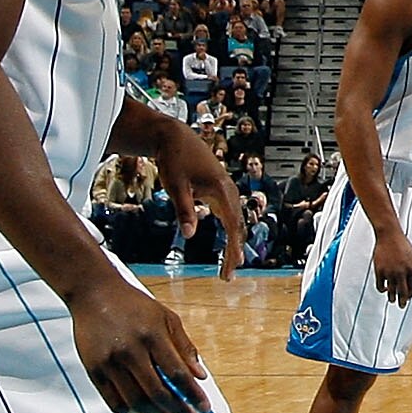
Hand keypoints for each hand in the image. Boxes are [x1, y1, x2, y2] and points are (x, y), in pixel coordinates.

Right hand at [69, 278, 211, 412]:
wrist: (94, 293)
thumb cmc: (134, 305)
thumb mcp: (167, 317)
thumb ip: (184, 347)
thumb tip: (200, 376)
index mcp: (153, 336)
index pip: (178, 374)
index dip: (193, 395)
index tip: (204, 408)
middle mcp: (131, 351)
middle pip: (158, 392)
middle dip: (178, 411)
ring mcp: (110, 363)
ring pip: (136, 401)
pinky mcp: (94, 370)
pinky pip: (112, 401)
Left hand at [151, 121, 244, 282]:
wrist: (174, 137)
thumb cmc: (174, 159)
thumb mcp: (176, 187)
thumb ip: (184, 211)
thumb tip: (189, 235)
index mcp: (221, 191)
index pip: (233, 227)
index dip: (232, 250)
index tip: (231, 269)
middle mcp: (228, 190)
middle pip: (237, 226)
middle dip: (234, 251)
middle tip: (228, 275)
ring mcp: (224, 188)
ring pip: (235, 220)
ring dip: (233, 242)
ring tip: (230, 263)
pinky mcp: (217, 188)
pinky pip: (228, 213)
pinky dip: (229, 230)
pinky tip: (226, 240)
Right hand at [371, 222, 411, 307]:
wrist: (389, 235)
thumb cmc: (402, 244)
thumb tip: (411, 281)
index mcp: (411, 269)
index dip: (410, 294)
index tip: (408, 298)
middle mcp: (401, 272)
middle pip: (402, 292)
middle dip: (402, 301)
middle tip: (402, 306)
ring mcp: (390, 272)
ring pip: (391, 291)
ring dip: (392, 298)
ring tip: (392, 300)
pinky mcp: (379, 271)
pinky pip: (380, 286)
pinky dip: (382, 289)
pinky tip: (384, 289)